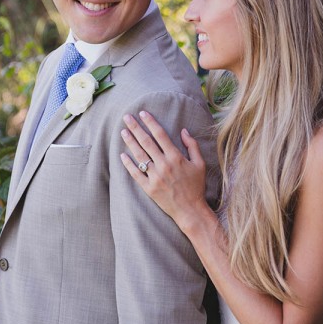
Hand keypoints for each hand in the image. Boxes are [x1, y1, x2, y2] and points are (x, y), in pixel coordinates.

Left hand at [120, 111, 207, 232]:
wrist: (190, 209)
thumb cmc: (196, 186)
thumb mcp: (200, 164)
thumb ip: (192, 146)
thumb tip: (183, 130)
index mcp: (176, 157)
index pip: (160, 135)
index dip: (150, 122)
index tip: (142, 113)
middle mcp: (164, 165)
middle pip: (146, 142)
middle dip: (135, 128)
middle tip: (126, 117)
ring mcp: (155, 177)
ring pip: (139, 156)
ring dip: (130, 142)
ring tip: (123, 131)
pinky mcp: (149, 188)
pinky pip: (136, 174)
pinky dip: (128, 164)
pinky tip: (122, 155)